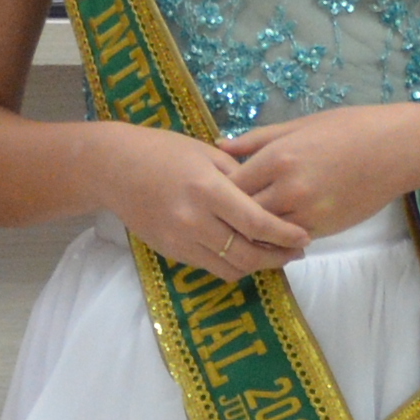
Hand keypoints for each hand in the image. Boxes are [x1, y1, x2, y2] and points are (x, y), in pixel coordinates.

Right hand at [103, 122, 308, 278]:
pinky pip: (210, 268)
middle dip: (277, 257)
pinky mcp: (170, 252)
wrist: (114, 168)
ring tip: (273, 255)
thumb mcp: (206, 154)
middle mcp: (194, 220)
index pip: (255, 222)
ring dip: (256, 266)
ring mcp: (180, 241)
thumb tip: (272, 198)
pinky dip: (232, 264)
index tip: (304, 236)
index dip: (284, 234)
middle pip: (246, 254)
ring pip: (229, 269)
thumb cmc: (164, 151)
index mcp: (207, 190)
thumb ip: (240, 177)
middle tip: (296, 251)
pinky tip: (244, 252)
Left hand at [219, 102, 419, 245]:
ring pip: (264, 233)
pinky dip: (279, 237)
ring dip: (254, 230)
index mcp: (278, 158)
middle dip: (232, 214)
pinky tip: (275, 230)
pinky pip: (289, 240)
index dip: (221, 190)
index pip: (231, 185)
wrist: (396, 149)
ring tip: (246, 224)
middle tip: (226, 212)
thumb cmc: (348, 128)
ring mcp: (307, 213)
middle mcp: (288, 188)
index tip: (218, 189)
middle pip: (243, 213)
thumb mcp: (299, 125)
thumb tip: (220, 146)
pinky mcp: (324, 229)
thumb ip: (257, 139)